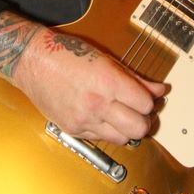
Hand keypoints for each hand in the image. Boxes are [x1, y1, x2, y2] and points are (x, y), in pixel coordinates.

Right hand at [12, 24, 165, 143]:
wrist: (34, 62)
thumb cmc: (67, 54)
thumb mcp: (106, 59)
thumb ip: (135, 78)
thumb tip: (159, 89)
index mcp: (108, 82)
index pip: (145, 105)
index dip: (150, 102)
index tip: (148, 98)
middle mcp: (97, 104)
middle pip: (138, 128)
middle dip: (145, 121)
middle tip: (142, 113)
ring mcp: (84, 120)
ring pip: (123, 139)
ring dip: (128, 129)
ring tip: (124, 116)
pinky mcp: (73, 130)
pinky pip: (102, 139)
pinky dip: (109, 131)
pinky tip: (105, 117)